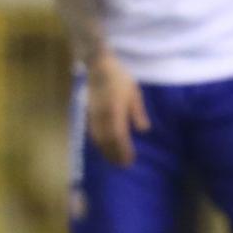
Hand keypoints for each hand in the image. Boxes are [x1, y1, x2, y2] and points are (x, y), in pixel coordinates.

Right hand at [86, 52, 148, 166]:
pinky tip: (103, 147)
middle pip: (107, 141)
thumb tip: (144, 130)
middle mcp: (102, 116)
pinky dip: (98, 143)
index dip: (124, 150)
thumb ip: (138, 113)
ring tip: (114, 160)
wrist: (98, 67)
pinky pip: (92, 133)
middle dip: (115, 155)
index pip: (119, 136)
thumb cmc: (120, 78)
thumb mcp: (134, 93)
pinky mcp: (88, 113)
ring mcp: (93, 115)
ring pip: (98, 139)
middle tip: (123, 165)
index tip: (130, 160)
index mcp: (115, 111)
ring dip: (106, 151)